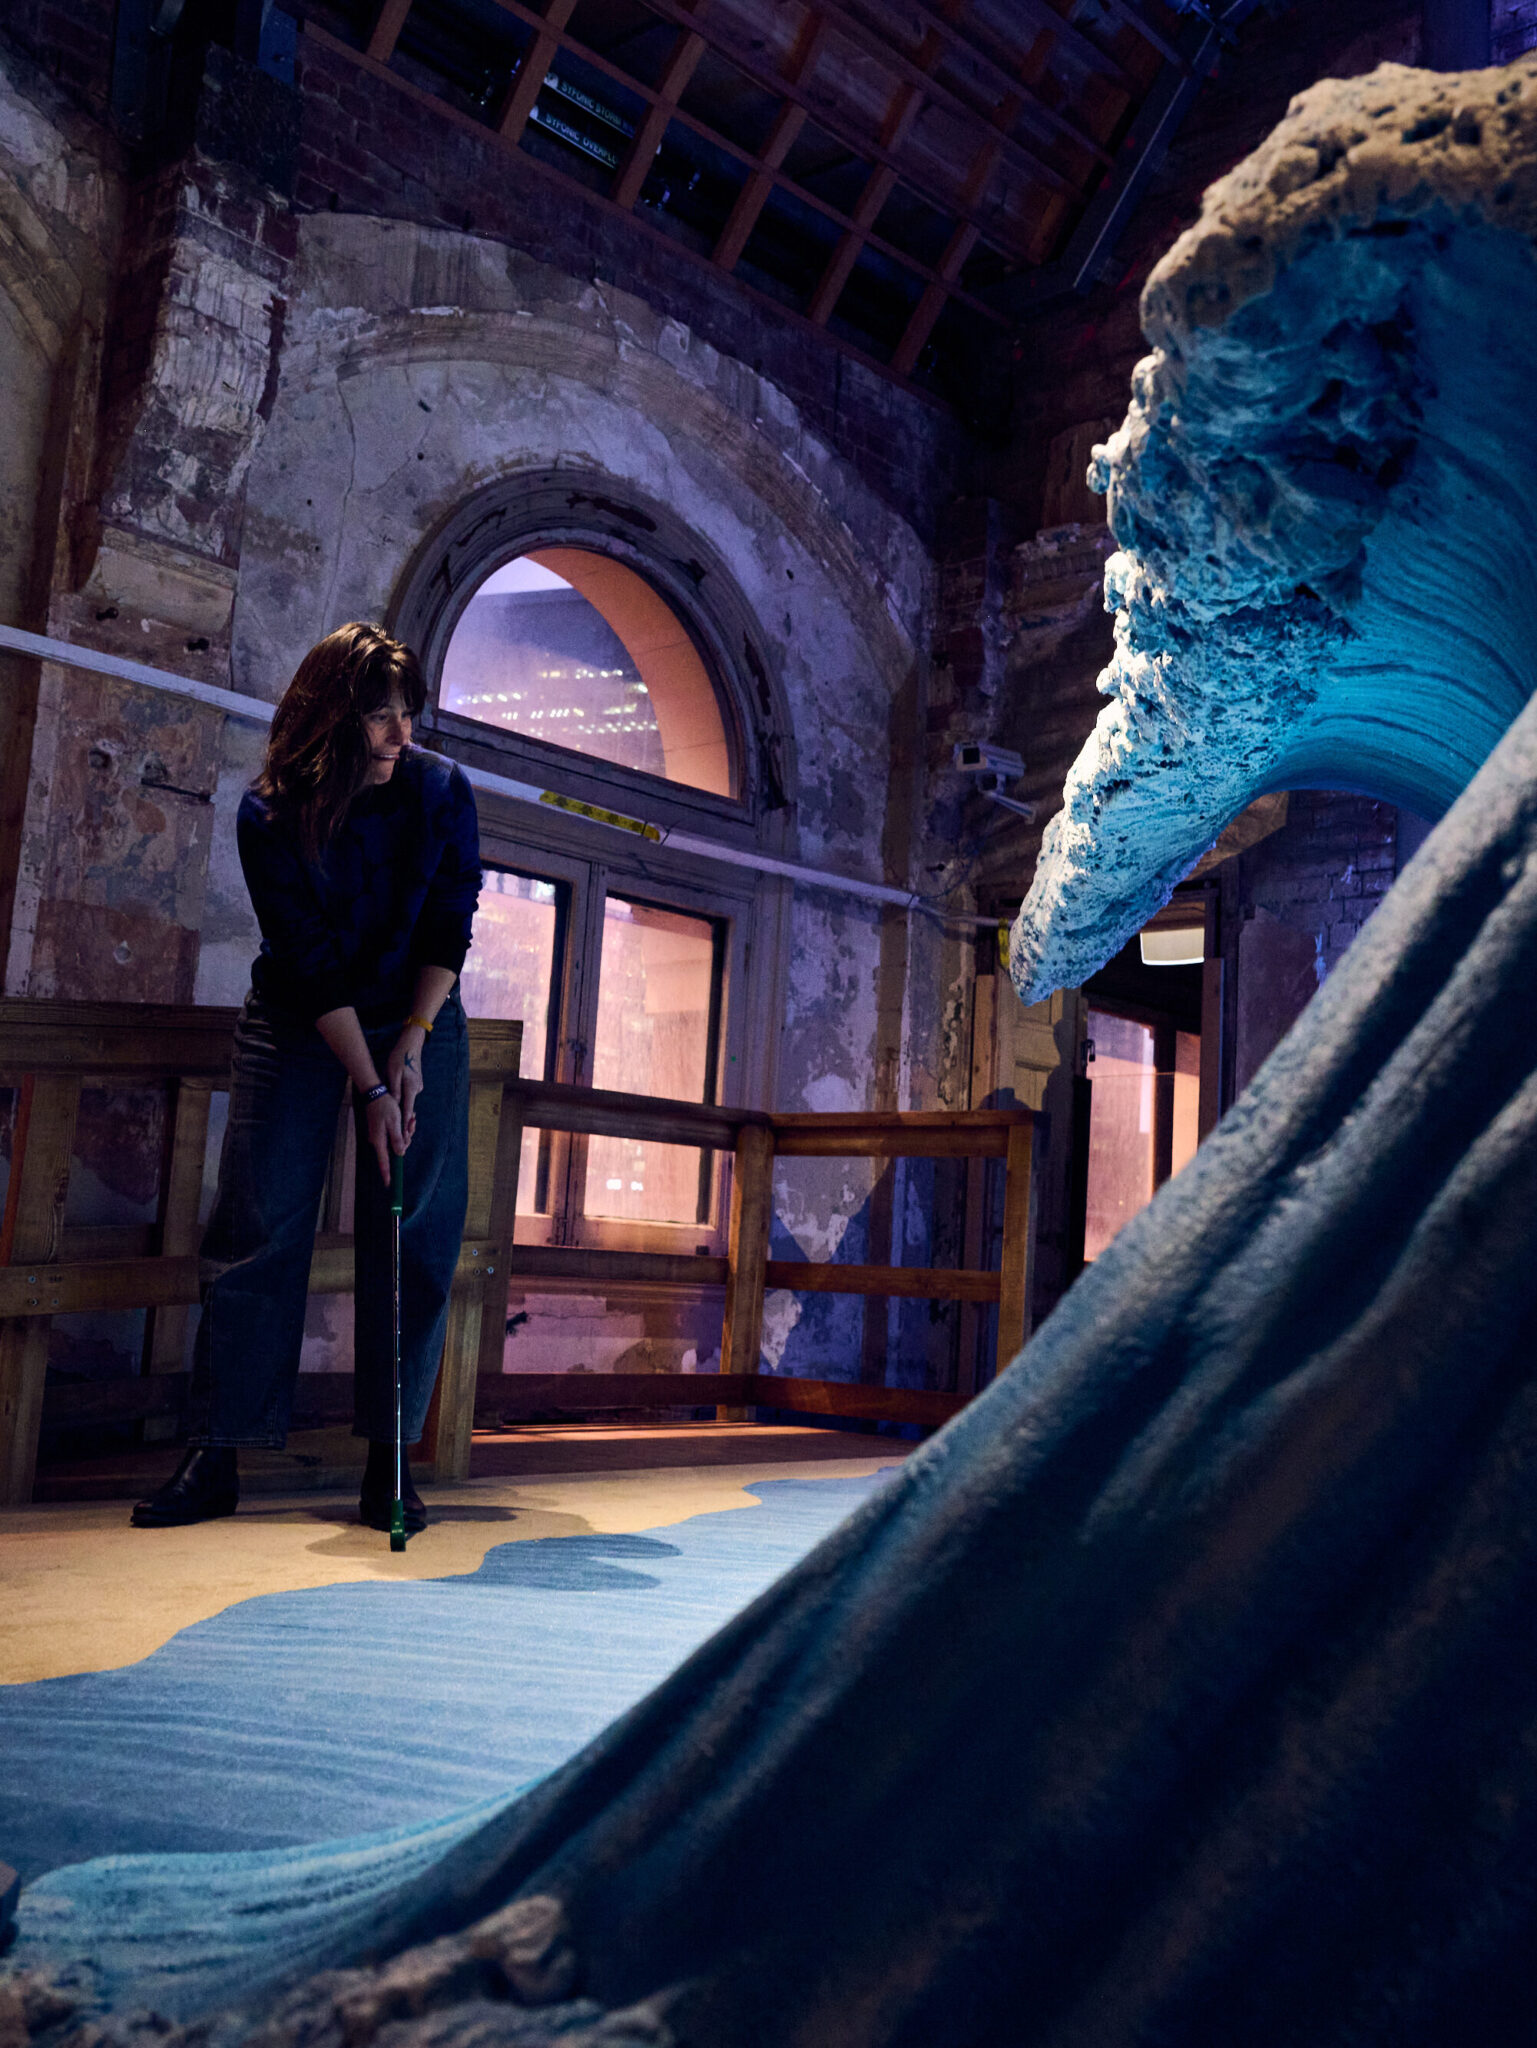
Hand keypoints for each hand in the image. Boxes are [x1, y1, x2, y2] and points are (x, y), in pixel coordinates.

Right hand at [364, 1090, 405, 1184]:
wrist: (375, 1093)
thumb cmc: (385, 1107)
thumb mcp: (394, 1123)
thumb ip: (397, 1139)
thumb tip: (401, 1153)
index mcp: (380, 1140)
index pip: (384, 1161)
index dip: (387, 1173)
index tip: (388, 1184)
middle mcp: (378, 1140)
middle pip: (395, 1149)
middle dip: (406, 1139)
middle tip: (411, 1124)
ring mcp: (379, 1135)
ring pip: (397, 1141)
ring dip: (406, 1132)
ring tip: (411, 1118)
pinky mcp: (381, 1130)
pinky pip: (394, 1134)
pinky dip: (401, 1128)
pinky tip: (407, 1119)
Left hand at [387, 1025, 427, 1143]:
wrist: (411, 1045)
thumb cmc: (399, 1058)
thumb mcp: (393, 1074)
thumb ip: (395, 1091)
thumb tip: (396, 1105)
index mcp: (410, 1088)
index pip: (408, 1111)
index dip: (405, 1125)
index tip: (404, 1137)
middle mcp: (416, 1089)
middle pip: (409, 1109)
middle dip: (404, 1122)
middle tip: (401, 1136)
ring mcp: (417, 1086)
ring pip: (408, 1101)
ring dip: (402, 1110)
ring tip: (397, 1120)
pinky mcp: (416, 1083)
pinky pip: (409, 1095)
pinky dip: (404, 1100)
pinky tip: (398, 1101)